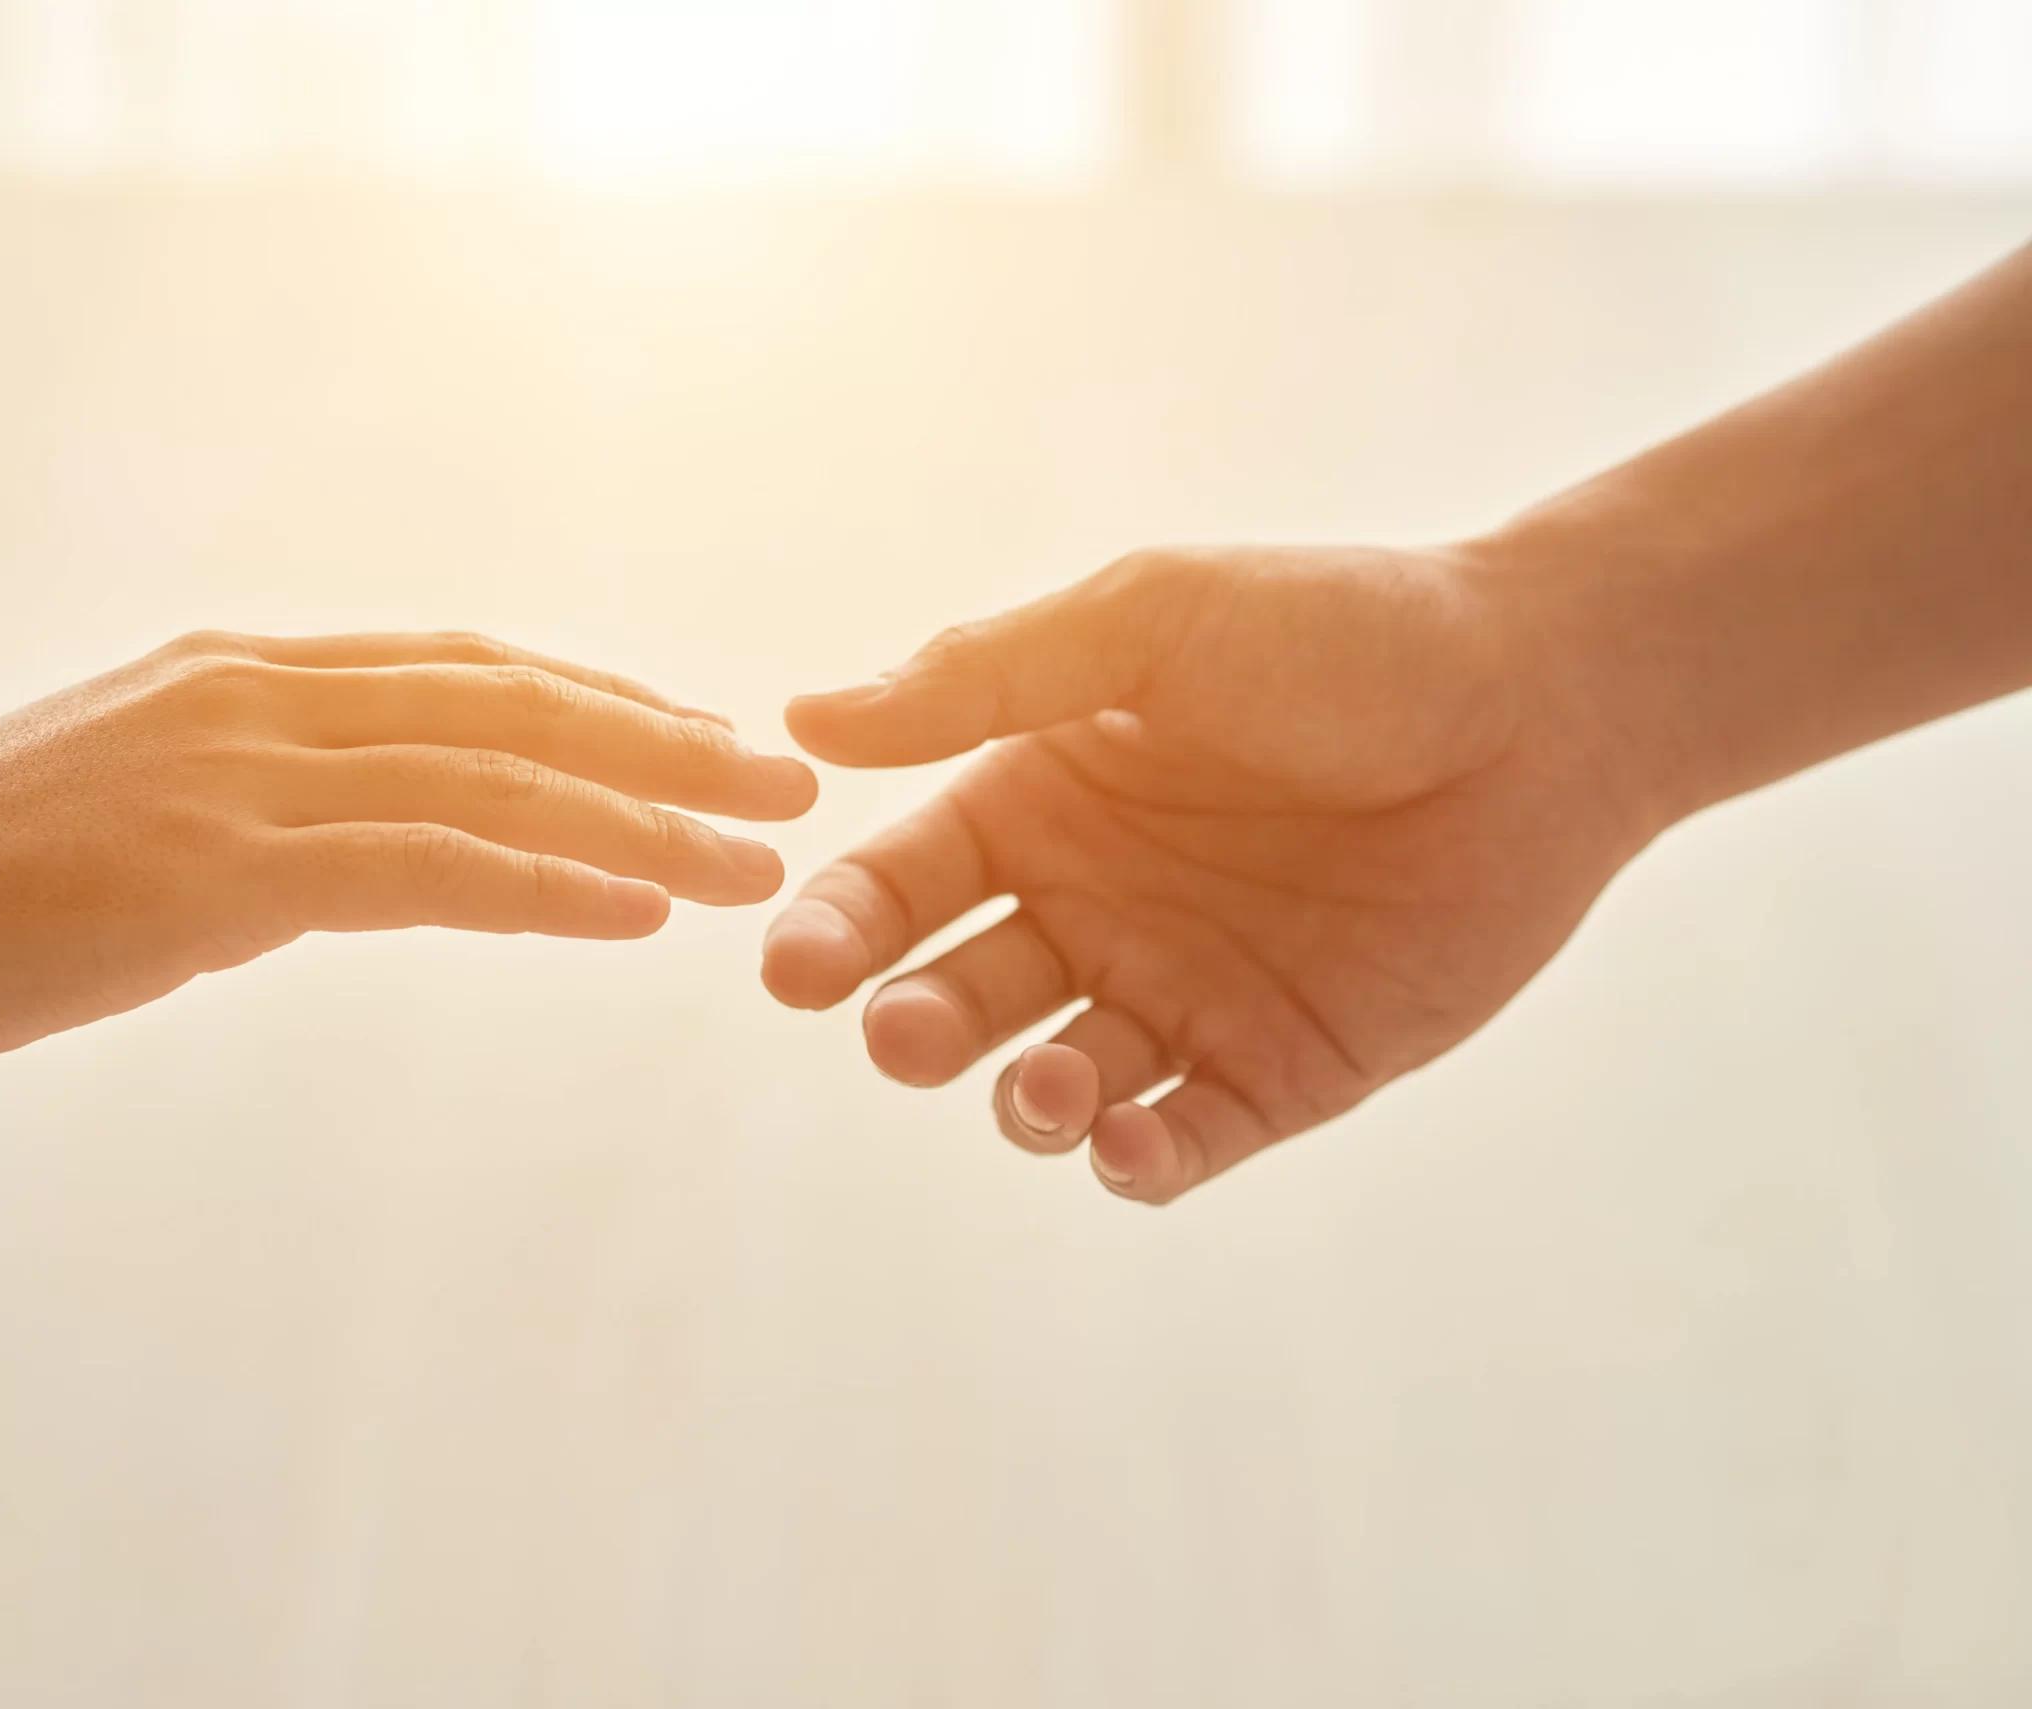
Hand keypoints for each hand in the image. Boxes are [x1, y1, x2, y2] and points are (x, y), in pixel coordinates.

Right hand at [0, 630, 816, 1074]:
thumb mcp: (115, 811)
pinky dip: (551, 885)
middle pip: (512, 701)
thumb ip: (235, 816)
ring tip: (761, 859)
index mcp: (237, 675)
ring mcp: (243, 774)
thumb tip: (328, 863)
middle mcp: (258, 697)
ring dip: (644, 819)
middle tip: (784, 775)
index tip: (692, 728)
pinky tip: (644, 914)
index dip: (593, 695)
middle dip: (662, 738)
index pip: (460, 668)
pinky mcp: (224, 868)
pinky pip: (430, 869)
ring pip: (496, 778)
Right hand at [762, 545, 1655, 1204]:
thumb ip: (987, 675)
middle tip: (906, 1032)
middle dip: (912, 1027)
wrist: (1550, 702)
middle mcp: (1095, 906)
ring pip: (1055, 1083)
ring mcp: (1185, 994)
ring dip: (1025, 1102)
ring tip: (1045, 1089)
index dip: (836, 929)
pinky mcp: (1283, 1069)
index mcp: (1043, 798)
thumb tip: (808, 721)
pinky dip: (1138, 1161)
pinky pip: (1182, 1138)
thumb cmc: (1343, 636)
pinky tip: (1126, 1144)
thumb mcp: (1150, 623)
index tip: (794, 968)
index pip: (900, 882)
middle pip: (957, 994)